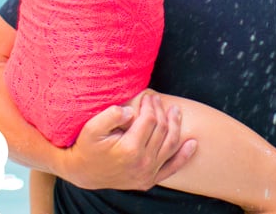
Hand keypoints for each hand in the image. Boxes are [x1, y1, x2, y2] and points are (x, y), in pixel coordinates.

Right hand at [55, 92, 196, 189]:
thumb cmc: (86, 147)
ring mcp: (147, 173)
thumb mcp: (91, 128)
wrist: (82, 172)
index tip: (148, 96)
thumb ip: (111, 115)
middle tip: (158, 100)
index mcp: (130, 148)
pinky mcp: (148, 180)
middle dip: (161, 111)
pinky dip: (184, 156)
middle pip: (162, 130)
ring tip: (176, 112)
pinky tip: (193, 144)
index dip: (150, 105)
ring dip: (176, 126)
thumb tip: (131, 110)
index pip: (150, 120)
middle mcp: (142, 163)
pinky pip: (171, 168)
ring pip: (170, 145)